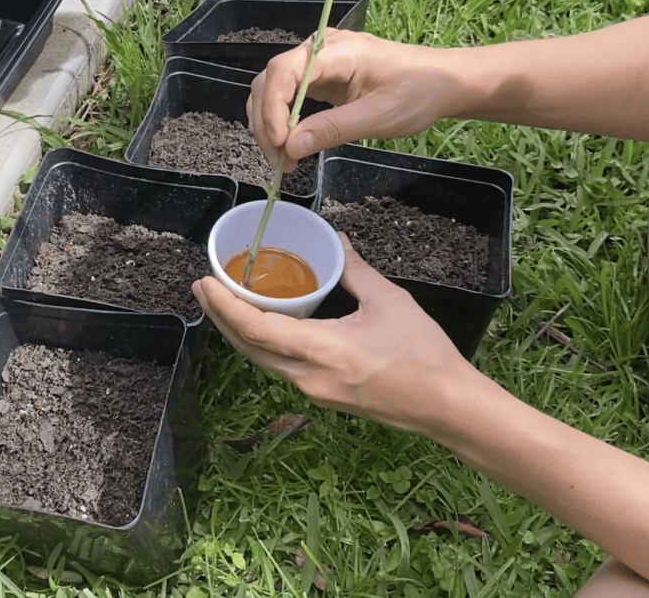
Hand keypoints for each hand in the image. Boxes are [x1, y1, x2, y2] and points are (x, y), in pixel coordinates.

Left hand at [191, 233, 469, 434]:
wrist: (446, 405)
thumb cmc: (424, 355)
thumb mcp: (390, 301)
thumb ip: (356, 270)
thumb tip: (338, 242)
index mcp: (323, 351)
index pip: (257, 330)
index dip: (225, 307)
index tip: (206, 283)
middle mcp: (309, 377)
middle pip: (248, 348)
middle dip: (220, 317)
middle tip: (202, 287)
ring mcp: (314, 391)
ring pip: (261, 360)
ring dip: (238, 332)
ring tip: (222, 303)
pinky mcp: (322, 396)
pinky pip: (280, 367)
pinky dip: (262, 344)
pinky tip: (260, 326)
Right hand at [247, 29, 461, 170]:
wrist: (441, 82)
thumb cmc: (418, 91)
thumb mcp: (379, 117)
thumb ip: (333, 129)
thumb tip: (291, 147)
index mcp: (338, 51)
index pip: (284, 72)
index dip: (273, 109)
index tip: (280, 144)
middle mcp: (321, 49)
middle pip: (270, 81)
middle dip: (266, 123)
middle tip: (279, 161)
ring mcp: (319, 62)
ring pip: (273, 89)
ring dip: (269, 124)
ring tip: (284, 159)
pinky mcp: (321, 77)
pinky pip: (288, 96)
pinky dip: (282, 121)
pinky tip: (291, 144)